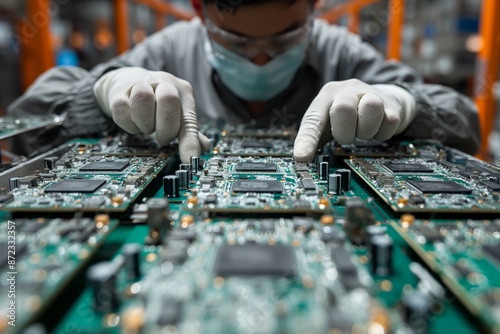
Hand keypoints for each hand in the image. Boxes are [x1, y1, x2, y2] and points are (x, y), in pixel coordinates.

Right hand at [93, 67, 208, 161]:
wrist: (129, 81)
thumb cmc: (158, 102)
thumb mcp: (179, 113)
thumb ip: (189, 131)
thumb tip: (204, 148)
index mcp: (182, 91)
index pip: (189, 118)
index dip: (189, 142)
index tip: (189, 160)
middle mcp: (163, 83)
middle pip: (169, 100)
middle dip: (166, 128)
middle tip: (163, 139)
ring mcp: (139, 85)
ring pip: (142, 99)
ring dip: (145, 123)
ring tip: (147, 127)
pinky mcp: (118, 93)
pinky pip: (122, 110)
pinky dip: (128, 124)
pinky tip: (134, 123)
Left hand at [293, 79, 415, 161]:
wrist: (381, 98)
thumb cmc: (346, 116)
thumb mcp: (326, 122)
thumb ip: (314, 138)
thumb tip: (302, 160)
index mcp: (326, 96)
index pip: (313, 119)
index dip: (306, 140)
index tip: (302, 158)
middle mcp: (348, 91)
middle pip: (343, 108)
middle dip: (344, 131)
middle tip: (346, 137)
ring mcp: (371, 94)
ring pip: (371, 108)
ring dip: (365, 130)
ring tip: (362, 132)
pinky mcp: (392, 105)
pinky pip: (390, 122)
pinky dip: (382, 133)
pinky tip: (377, 129)